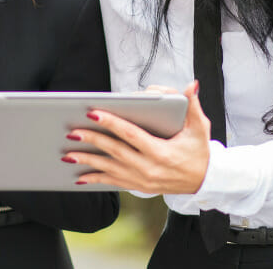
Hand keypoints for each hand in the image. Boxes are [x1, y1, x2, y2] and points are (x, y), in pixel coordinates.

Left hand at [63, 81, 210, 193]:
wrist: (204, 181)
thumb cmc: (199, 151)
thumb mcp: (200, 128)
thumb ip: (193, 104)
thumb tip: (192, 85)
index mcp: (161, 152)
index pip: (131, 134)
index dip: (111, 122)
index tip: (93, 112)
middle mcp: (148, 168)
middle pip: (114, 151)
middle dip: (92, 140)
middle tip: (72, 131)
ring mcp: (142, 179)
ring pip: (109, 168)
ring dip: (88, 161)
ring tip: (68, 154)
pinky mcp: (138, 186)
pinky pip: (113, 182)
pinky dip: (95, 179)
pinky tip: (80, 177)